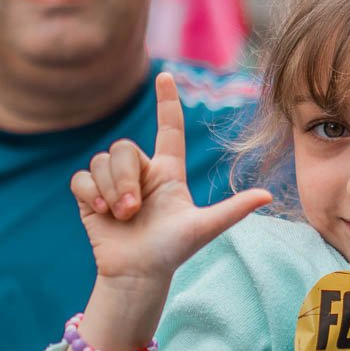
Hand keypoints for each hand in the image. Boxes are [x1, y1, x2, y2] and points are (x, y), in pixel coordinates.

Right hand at [72, 73, 271, 284]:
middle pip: (124, 148)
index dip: (168, 102)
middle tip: (134, 211)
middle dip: (126, 179)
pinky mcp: (90, 195)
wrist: (138, 275)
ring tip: (121, 216)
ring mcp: (114, 183)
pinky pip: (82, 178)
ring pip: (102, 161)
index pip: (169, 128)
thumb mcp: (203, 228)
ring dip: (110, 190)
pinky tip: (100, 212)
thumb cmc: (172, 251)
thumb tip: (268, 196)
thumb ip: (233, 209)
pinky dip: (90, 193)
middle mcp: (141, 172)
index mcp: (168, 172)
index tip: (166, 76)